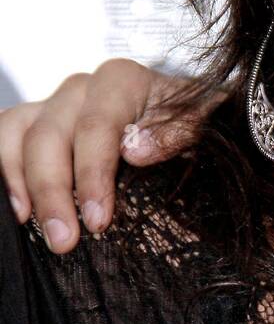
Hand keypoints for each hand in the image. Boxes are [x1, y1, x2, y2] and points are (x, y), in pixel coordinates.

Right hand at [0, 59, 213, 252]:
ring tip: (31, 227)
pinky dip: (4, 171)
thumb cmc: (191, 128)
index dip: (92, 174)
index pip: (96, 124)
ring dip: (21, 183)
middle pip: (50, 134)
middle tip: (65, 241)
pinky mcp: (33, 126)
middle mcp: (80, 89)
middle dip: (54, 191)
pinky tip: (17, 209)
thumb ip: (180, 131)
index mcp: (121, 82)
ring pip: (17, 134)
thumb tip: (137, 149)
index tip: (98, 220)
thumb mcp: (204, 124)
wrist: (183, 128)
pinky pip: (4, 138)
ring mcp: (52, 106)